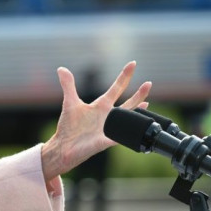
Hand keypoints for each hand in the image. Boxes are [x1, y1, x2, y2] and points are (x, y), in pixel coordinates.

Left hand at [40, 61, 151, 180]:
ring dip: (137, 110)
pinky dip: (127, 130)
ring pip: (128, 117)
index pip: (116, 88)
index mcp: (100, 106)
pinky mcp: (106, 140)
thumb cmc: (69, 127)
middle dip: (138, 93)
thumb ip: (68, 85)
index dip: (124, 76)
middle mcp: (108, 116)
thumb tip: (61, 68)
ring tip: (147, 101)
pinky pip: (120, 135)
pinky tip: (135, 126)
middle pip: (128, 103)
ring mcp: (109, 128)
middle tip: (149, 83)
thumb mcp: (69, 103)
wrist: (64, 147)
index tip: (133, 64)